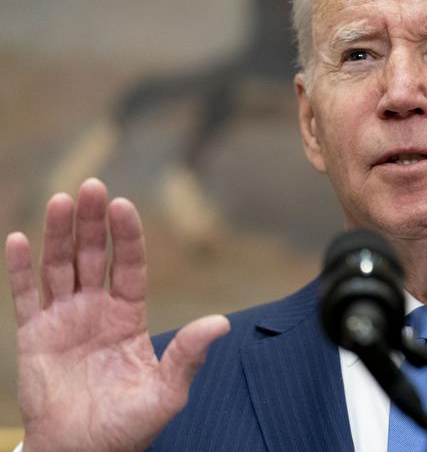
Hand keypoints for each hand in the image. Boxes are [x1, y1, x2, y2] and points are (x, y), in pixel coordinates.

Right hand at [5, 178, 229, 451]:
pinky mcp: (34, 335)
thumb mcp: (166, 391)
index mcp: (129, 316)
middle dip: (92, 222)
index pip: (130, 265)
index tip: (123, 205)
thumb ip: (187, 355)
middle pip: (93, 255)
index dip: (127, 236)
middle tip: (92, 186)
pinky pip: (25, 295)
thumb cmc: (129, 425)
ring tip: (62, 200)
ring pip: (60, 266)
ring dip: (59, 233)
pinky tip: (17, 238)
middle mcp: (96, 309)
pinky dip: (19, 268)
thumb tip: (222, 323)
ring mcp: (64, 319)